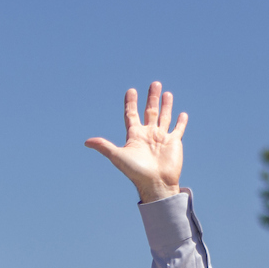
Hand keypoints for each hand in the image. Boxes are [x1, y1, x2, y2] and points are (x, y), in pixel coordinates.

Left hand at [84, 83, 186, 200]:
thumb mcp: (118, 156)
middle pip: (150, 111)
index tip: (131, 91)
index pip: (131, 115)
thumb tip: (86, 142)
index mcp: (134, 136)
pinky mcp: (174, 142)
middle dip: (152, 98)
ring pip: (164, 117)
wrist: (155, 183)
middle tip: (154, 84)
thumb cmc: (136, 171)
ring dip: (166, 105)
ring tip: (166, 92)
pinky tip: (182, 114)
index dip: (131, 103)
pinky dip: (181, 121)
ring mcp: (161, 138)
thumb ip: (104, 147)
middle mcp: (148, 135)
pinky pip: (178, 129)